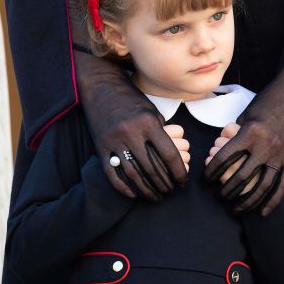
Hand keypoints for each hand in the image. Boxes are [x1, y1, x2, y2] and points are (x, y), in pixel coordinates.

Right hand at [75, 51, 187, 199]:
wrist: (102, 87)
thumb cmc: (131, 98)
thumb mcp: (151, 110)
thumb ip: (161, 132)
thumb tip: (171, 156)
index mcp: (148, 122)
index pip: (169, 154)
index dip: (178, 172)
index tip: (183, 181)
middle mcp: (131, 132)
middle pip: (152, 168)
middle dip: (164, 184)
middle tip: (171, 192)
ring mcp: (114, 141)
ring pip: (134, 174)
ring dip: (147, 190)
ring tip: (156, 196)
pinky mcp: (101, 147)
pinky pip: (113, 174)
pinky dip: (124, 187)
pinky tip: (134, 194)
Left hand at [204, 72, 283, 216]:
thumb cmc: (271, 99)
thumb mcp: (248, 112)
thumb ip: (236, 132)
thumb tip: (224, 148)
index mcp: (251, 132)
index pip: (225, 157)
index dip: (212, 170)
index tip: (206, 179)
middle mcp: (266, 147)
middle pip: (241, 177)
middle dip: (226, 190)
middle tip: (218, 197)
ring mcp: (281, 156)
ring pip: (261, 187)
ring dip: (246, 201)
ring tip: (235, 208)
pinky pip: (281, 186)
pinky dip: (272, 202)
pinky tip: (263, 212)